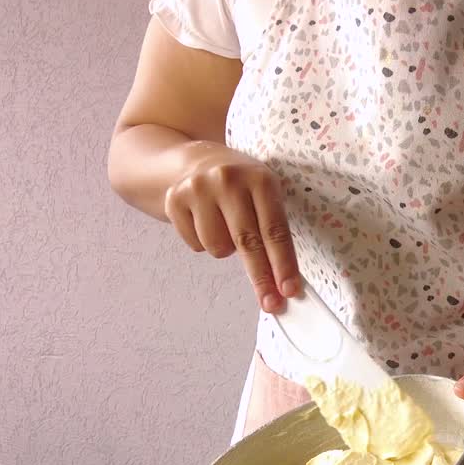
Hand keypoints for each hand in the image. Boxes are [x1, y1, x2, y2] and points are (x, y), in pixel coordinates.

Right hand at [164, 145, 300, 311]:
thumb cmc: (240, 186)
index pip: (274, 229)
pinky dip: (204, 242)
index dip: (283, 264)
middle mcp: (228, 180)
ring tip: (226, 227)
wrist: (195, 161)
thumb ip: (274, 230)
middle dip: (261, 278)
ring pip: (217, 248)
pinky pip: (196, 245)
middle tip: (271, 304)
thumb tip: (285, 282)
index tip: (289, 291)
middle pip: (247, 243)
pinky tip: (206, 221)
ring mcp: (198, 188)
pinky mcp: (174, 200)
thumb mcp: (263, 193)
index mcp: (259, 178)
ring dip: (226, 249)